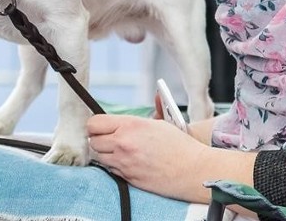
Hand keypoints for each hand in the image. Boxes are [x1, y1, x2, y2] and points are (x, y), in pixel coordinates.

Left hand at [87, 114, 211, 202]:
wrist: (191, 169)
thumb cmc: (179, 145)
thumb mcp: (160, 123)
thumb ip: (140, 118)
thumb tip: (141, 107)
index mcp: (130, 125)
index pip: (95, 123)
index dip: (96, 125)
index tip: (101, 126)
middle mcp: (123, 143)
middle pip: (93, 141)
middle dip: (98, 139)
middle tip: (108, 138)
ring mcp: (124, 162)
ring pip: (99, 157)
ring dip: (105, 153)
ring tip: (118, 150)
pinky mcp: (127, 178)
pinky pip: (110, 170)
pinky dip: (114, 165)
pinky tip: (127, 162)